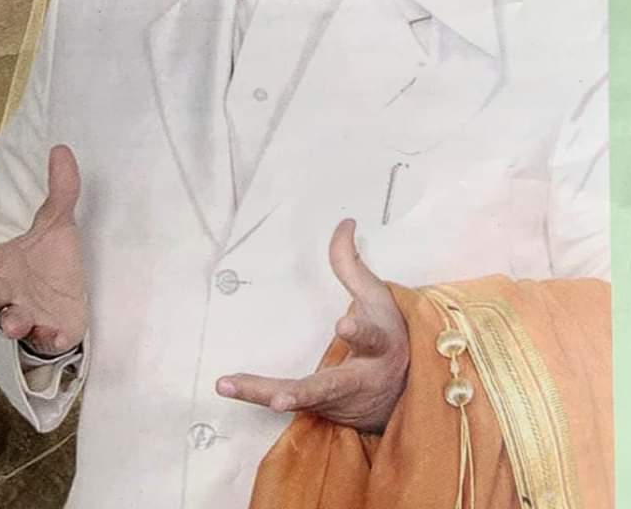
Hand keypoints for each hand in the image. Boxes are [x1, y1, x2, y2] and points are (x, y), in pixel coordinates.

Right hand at [0, 145, 87, 354]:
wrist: (68, 302)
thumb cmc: (52, 262)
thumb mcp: (58, 222)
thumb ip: (61, 190)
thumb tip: (61, 148)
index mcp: (6, 262)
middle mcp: (10, 290)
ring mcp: (27, 313)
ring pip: (12, 320)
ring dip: (11, 321)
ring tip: (13, 322)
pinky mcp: (48, 332)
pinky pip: (46, 337)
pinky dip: (49, 336)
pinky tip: (53, 333)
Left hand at [216, 219, 409, 433]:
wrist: (403, 389)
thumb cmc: (387, 333)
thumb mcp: (376, 297)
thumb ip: (352, 264)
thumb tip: (344, 223)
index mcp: (378, 346)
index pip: (371, 337)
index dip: (359, 331)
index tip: (344, 324)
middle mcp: (359, 378)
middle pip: (331, 386)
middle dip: (304, 391)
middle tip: (280, 398)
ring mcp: (338, 399)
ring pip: (300, 399)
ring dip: (266, 394)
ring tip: (230, 385)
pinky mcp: (320, 408)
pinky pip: (286, 401)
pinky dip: (255, 395)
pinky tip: (227, 386)